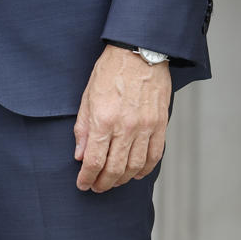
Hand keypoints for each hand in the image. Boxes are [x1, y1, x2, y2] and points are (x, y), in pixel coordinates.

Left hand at [73, 45, 170, 192]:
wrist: (138, 52)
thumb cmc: (110, 71)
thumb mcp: (87, 97)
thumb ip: (83, 128)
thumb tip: (80, 155)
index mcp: (103, 120)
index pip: (94, 161)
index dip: (87, 177)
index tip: (82, 184)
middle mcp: (126, 127)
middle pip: (115, 169)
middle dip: (103, 183)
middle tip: (96, 187)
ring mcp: (146, 128)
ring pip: (135, 166)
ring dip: (122, 179)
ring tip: (113, 182)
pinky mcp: (160, 125)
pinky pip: (155, 155)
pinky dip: (145, 169)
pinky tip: (136, 174)